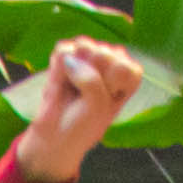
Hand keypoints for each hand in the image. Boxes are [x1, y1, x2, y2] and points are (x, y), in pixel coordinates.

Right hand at [13, 37, 145, 182]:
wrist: (54, 135)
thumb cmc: (83, 125)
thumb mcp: (97, 108)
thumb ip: (91, 80)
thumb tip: (69, 58)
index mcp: (129, 74)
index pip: (123, 68)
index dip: (109, 87)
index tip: (103, 103)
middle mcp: (112, 59)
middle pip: (103, 55)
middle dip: (91, 80)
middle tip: (85, 98)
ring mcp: (89, 53)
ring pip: (84, 46)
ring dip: (74, 72)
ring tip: (74, 88)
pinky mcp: (66, 53)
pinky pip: (63, 50)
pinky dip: (59, 69)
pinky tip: (62, 81)